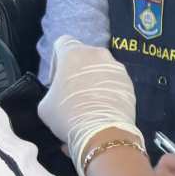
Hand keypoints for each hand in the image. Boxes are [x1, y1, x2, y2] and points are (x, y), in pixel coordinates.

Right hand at [39, 37, 139, 168]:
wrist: (102, 132)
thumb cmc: (68, 115)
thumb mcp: (45, 104)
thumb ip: (52, 90)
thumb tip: (61, 93)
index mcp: (73, 53)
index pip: (62, 43)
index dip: (57, 61)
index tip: (57, 80)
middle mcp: (97, 54)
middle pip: (84, 56)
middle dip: (77, 71)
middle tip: (72, 93)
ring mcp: (116, 67)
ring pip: (100, 69)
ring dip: (93, 81)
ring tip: (89, 104)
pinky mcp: (129, 82)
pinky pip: (114, 82)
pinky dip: (107, 91)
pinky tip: (102, 109)